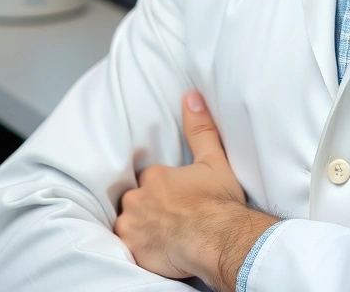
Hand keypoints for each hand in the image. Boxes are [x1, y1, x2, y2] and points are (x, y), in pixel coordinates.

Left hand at [115, 91, 277, 291]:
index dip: (162, 188)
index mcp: (154, 176)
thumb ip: (199, 128)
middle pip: (135, 200)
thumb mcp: (214, 159)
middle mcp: (137, 200)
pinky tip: (157, 249)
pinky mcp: (132, 253)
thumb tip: (190, 97)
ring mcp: (132, 227)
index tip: (177, 197)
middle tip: (170, 217)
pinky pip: (128, 248)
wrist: (221, 241)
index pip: (149, 178)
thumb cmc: (219, 201)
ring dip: (141, 227)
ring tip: (163, 234)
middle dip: (148, 206)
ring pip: (129, 224)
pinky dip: (139, 247)